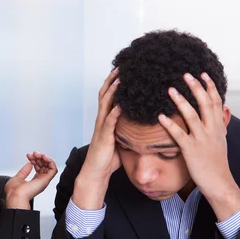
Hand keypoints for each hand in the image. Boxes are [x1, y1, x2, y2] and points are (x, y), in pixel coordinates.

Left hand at [4, 152, 57, 209]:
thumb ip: (24, 171)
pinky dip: (50, 161)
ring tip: (38, 154)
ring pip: (50, 167)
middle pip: (44, 167)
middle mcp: (39, 182)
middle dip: (39, 158)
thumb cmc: (14, 192)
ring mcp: (43, 181)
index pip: (38, 169)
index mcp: (32, 182)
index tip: (29, 156)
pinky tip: (44, 157)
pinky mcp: (46, 180)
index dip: (34, 160)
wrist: (15, 196)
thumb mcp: (18, 177)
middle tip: (33, 154)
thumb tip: (29, 163)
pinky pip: (53, 169)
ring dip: (44, 158)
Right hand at [73, 68, 121, 209]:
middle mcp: (102, 120)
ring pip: (106, 104)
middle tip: (122, 66)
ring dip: (113, 91)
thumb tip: (143, 124)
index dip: (114, 83)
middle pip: (105, 95)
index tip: (123, 70)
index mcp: (106, 120)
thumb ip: (128, 130)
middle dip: (113, 80)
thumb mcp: (121, 140)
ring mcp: (102, 128)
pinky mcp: (104, 137)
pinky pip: (109, 122)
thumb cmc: (108, 158)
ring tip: (121, 79)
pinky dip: (115, 112)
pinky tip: (121, 104)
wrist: (96, 172)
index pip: (109, 96)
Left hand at [158, 72, 239, 220]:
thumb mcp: (222, 140)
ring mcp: (201, 140)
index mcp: (218, 127)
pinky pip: (178, 135)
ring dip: (181, 101)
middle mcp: (212, 130)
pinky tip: (160, 116)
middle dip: (196, 87)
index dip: (209, 86)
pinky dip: (169, 124)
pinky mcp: (191, 150)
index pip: (216, 101)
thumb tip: (225, 110)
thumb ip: (221, 124)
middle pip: (205, 104)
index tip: (202, 74)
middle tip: (185, 74)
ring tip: (170, 89)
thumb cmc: (217, 163)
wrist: (219, 182)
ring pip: (192, 116)